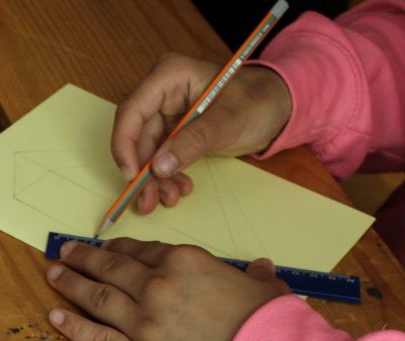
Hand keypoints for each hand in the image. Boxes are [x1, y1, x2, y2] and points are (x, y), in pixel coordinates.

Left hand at [45, 238, 288, 340]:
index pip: (141, 250)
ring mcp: (145, 324)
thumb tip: (259, 268)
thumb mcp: (265, 290)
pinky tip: (56, 317)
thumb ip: (253, 276)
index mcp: (185, 262)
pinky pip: (98, 340)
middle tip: (65, 252)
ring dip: (71, 284)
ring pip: (97, 298)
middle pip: (111, 268)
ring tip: (53, 275)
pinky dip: (73, 327)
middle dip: (84, 258)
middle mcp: (158, 287)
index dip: (118, 248)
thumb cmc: (273, 327)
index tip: (103, 247)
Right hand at [113, 53, 291, 214]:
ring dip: (154, 180)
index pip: (132, 111)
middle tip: (148, 200)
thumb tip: (158, 167)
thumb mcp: (227, 122)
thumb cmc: (258, 102)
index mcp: (170, 76)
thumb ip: (191, 142)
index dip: (125, 145)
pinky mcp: (174, 131)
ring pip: (147, 152)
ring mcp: (167, 113)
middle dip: (142, 171)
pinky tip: (180, 188)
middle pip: (136, 136)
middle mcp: (162, 93)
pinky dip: (167, 176)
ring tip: (170, 198)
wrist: (278, 108)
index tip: (132, 176)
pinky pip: (161, 157)